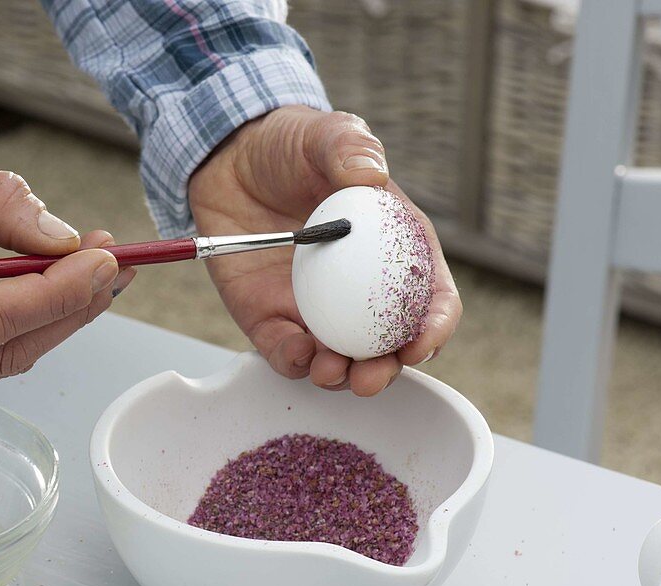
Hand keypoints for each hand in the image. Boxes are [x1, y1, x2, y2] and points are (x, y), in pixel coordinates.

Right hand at [0, 162, 134, 403]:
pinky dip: (25, 332)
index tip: (108, 256)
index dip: (60, 292)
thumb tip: (64, 237)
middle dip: (73, 307)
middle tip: (116, 263)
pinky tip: (48, 296)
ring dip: (57, 320)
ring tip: (94, 274)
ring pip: (4, 363)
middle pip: (8, 350)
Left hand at [188, 105, 460, 395]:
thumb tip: (370, 175)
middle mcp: (358, 288)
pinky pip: (285, 351)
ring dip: (340, 375)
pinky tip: (296, 355)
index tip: (422, 343)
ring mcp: (315, 307)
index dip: (435, 326)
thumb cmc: (288, 145)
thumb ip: (349, 147)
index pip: (429, 297)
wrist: (226, 159)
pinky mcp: (270, 317)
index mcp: (392, 250)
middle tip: (372, 375)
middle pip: (386, 344)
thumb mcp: (323, 135)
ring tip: (331, 369)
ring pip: (338, 359)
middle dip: (386, 370)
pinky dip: (293, 362)